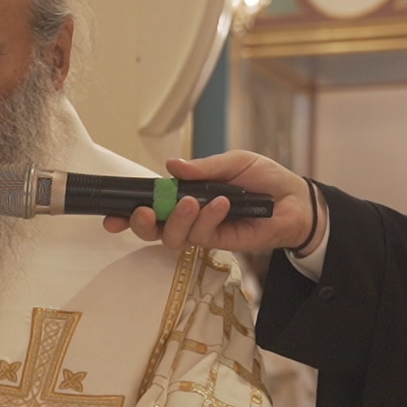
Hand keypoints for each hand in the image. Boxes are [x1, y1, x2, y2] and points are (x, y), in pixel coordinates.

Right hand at [104, 151, 317, 254]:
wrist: (295, 199)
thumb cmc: (263, 178)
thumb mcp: (233, 162)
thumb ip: (202, 168)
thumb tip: (170, 165)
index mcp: (183, 195)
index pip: (149, 205)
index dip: (126, 212)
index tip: (111, 216)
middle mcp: (187, 216)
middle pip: (150, 230)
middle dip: (140, 224)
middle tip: (143, 212)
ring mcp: (202, 232)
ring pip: (172, 237)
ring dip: (176, 220)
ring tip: (191, 202)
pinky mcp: (220, 244)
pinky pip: (202, 236)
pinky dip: (208, 218)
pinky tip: (222, 203)